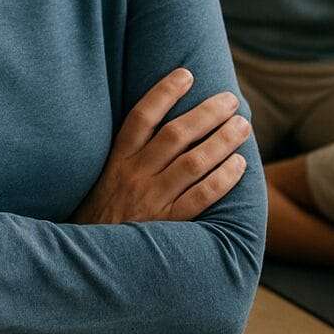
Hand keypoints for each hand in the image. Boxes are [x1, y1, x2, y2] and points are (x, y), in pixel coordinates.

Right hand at [72, 68, 249, 224]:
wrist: (92, 258)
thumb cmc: (101, 214)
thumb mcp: (104, 179)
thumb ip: (127, 156)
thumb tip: (157, 124)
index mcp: (117, 160)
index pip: (141, 117)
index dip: (164, 93)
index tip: (186, 74)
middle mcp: (134, 175)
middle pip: (175, 134)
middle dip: (207, 113)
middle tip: (231, 99)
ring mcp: (151, 199)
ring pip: (193, 162)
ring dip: (222, 141)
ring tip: (242, 125)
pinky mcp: (167, 224)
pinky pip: (200, 197)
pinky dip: (222, 179)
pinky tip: (239, 164)